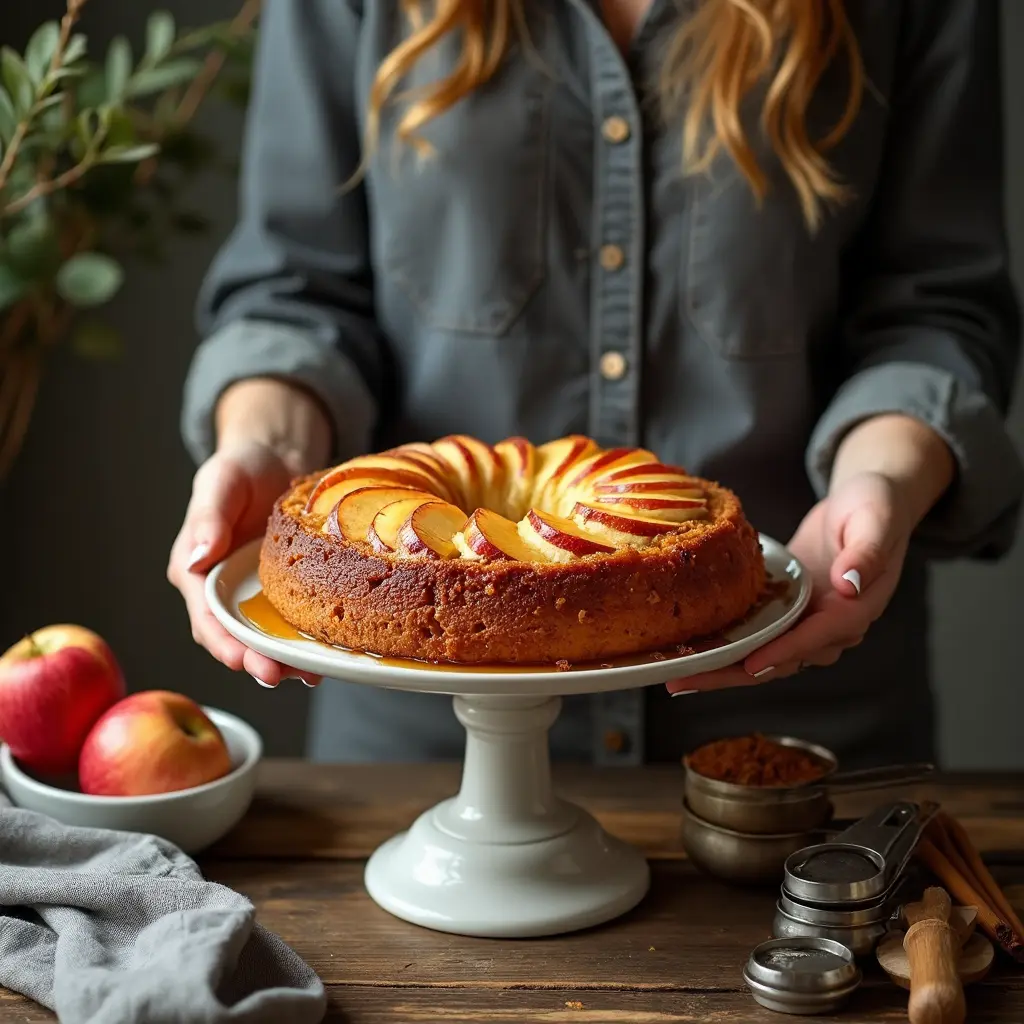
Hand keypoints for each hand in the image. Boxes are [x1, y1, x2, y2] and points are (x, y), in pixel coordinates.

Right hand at [166, 440, 321, 687]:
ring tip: (308, 674)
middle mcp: (221, 590)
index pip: (204, 617)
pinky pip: (292, 622)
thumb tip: (196, 558)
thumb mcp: (222, 481)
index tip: (240, 660)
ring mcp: (253, 595)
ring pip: (264, 638)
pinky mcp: (283, 592)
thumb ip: (208, 517)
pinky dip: (306, 641)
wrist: (278, 458)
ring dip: (283, 660)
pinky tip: (327, 654)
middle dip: (253, 661)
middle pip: (234, 637)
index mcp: (195, 570)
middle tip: (277, 675)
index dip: (222, 643)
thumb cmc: (242, 466)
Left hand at [665, 470, 910, 693]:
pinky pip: (756, 635)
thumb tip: (851, 583)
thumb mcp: (875, 519)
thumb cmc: (875, 506)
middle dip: (733, 673)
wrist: (866, 503)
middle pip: (780, 659)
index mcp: (855, 608)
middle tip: (684, 681)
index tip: (751, 664)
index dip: (784, 651)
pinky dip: (726, 644)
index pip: (816, 637)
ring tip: (677, 674)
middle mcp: (830, 625)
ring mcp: (807, 622)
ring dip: (721, 666)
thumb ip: (867, 552)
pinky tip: (690, 649)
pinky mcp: (787, 613)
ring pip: (762, 654)